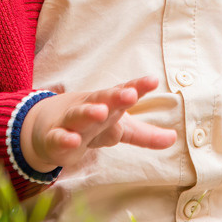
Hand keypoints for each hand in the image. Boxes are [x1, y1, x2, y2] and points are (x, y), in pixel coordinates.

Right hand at [22, 76, 175, 174]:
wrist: (47, 129)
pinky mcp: (55, 138)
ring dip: (90, 112)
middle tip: (130, 94)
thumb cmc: (91, 125)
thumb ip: (145, 135)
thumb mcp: (119, 129)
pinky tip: (72, 140)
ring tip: (100, 111)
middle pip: (103, 99)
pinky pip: (59, 138)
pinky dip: (64, 139)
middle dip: (117, 96)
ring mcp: (71, 122)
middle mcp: (91, 108)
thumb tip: (174, 138)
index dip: (138, 86)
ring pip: (80, 115)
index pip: (124, 92)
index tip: (153, 80)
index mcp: (108, 103)